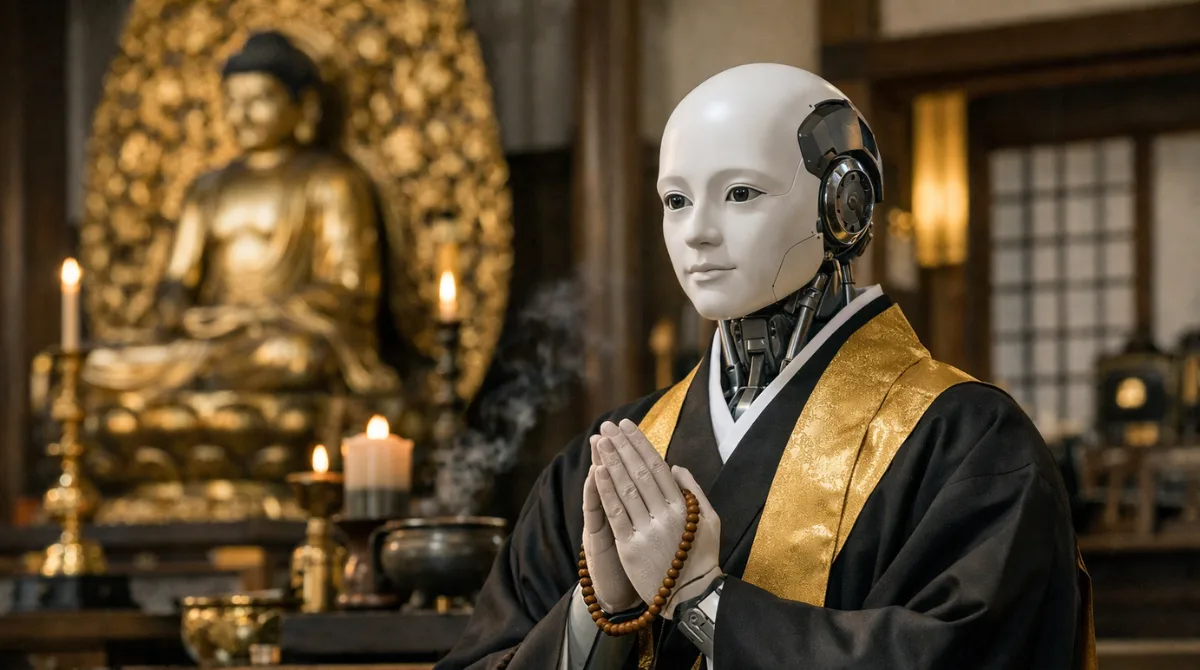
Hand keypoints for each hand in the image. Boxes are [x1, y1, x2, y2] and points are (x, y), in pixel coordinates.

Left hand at [594, 419, 721, 618]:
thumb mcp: (710, 521)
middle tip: (607, 426)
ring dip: (610, 461)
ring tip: (600, 441)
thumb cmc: (702, 558)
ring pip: (626, 488)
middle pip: (640, 472)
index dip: (641, 444)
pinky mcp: (630, 547)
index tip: (628, 426)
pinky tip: (596, 471)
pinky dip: (605, 490)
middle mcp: (666, 514)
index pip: (658, 466)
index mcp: (684, 506)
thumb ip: (694, 491)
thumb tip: (675, 466)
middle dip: (622, 446)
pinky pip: (615, 513)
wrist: (692, 597)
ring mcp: (647, 530)